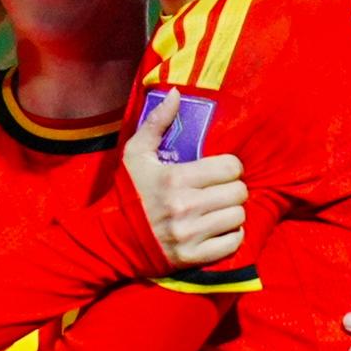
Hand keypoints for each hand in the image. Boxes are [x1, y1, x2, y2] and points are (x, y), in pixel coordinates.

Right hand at [122, 89, 247, 267]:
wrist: (111, 239)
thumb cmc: (127, 192)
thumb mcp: (136, 153)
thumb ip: (158, 122)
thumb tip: (177, 93)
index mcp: (175, 178)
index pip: (231, 167)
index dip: (229, 167)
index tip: (219, 170)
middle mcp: (185, 207)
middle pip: (239, 192)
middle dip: (232, 188)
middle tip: (220, 190)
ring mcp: (190, 234)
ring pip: (238, 216)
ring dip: (232, 212)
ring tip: (218, 209)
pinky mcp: (193, 257)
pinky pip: (233, 243)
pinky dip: (231, 236)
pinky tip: (218, 229)